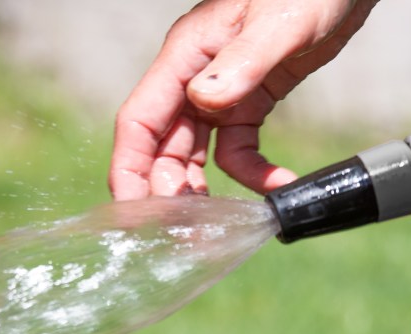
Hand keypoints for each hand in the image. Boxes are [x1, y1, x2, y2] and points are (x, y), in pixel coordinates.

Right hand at [109, 0, 378, 199]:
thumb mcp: (277, 25)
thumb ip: (240, 63)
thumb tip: (203, 101)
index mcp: (186, 56)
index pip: (140, 120)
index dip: (130, 169)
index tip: (133, 212)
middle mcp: (196, 76)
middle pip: (164, 145)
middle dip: (169, 190)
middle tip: (188, 232)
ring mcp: (223, 90)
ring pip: (197, 152)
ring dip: (204, 189)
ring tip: (221, 225)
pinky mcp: (254, 99)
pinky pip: (241, 147)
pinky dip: (255, 172)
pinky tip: (280, 185)